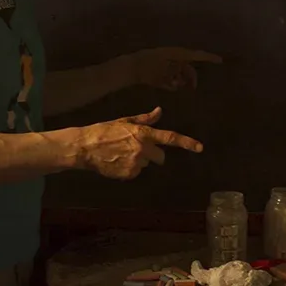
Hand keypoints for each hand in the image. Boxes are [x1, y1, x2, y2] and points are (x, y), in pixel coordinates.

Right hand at [76, 107, 202, 179]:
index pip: (170, 138)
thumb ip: (145, 119)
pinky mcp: (129, 174)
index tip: (200, 148)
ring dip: (140, 161)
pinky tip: (118, 162)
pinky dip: (130, 169)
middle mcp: (142, 148)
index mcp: (143, 133)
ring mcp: (136, 162)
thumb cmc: (104, 130)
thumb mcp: (125, 120)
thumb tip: (160, 111)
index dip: (187, 143)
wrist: (85, 147)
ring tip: (122, 154)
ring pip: (147, 164)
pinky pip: (136, 172)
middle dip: (154, 154)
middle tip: (138, 149)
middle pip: (161, 157)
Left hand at [129, 47, 222, 90]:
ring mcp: (167, 61)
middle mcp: (173, 56)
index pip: (196, 55)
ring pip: (180, 71)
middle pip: (188, 67)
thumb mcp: (164, 74)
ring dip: (181, 79)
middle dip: (191, 77)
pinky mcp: (160, 67)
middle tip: (193, 89)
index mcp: (176, 54)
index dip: (209, 58)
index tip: (220, 60)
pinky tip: (168, 85)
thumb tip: (182, 80)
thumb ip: (176, 76)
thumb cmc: (147, 68)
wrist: (130, 67)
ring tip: (175, 86)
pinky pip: (172, 74)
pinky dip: (172, 80)